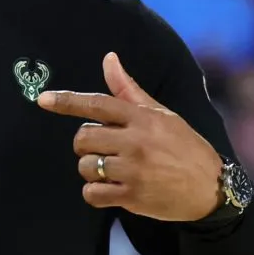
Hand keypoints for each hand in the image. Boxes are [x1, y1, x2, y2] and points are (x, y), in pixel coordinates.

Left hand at [37, 53, 223, 221]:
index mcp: (141, 117)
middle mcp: (135, 141)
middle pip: (84, 137)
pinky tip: (109, 188)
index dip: (67, 101)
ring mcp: (133, 170)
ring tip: (110, 169)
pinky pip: (92, 194)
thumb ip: (128, 89)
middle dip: (86, 143)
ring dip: (91, 169)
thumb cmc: (184, 146)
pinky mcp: (132, 196)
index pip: (97, 103)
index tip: (42, 99)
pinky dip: (94, 192)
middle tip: (103, 147)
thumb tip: (108, 58)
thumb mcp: (161, 114)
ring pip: (86, 166)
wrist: (211, 188)